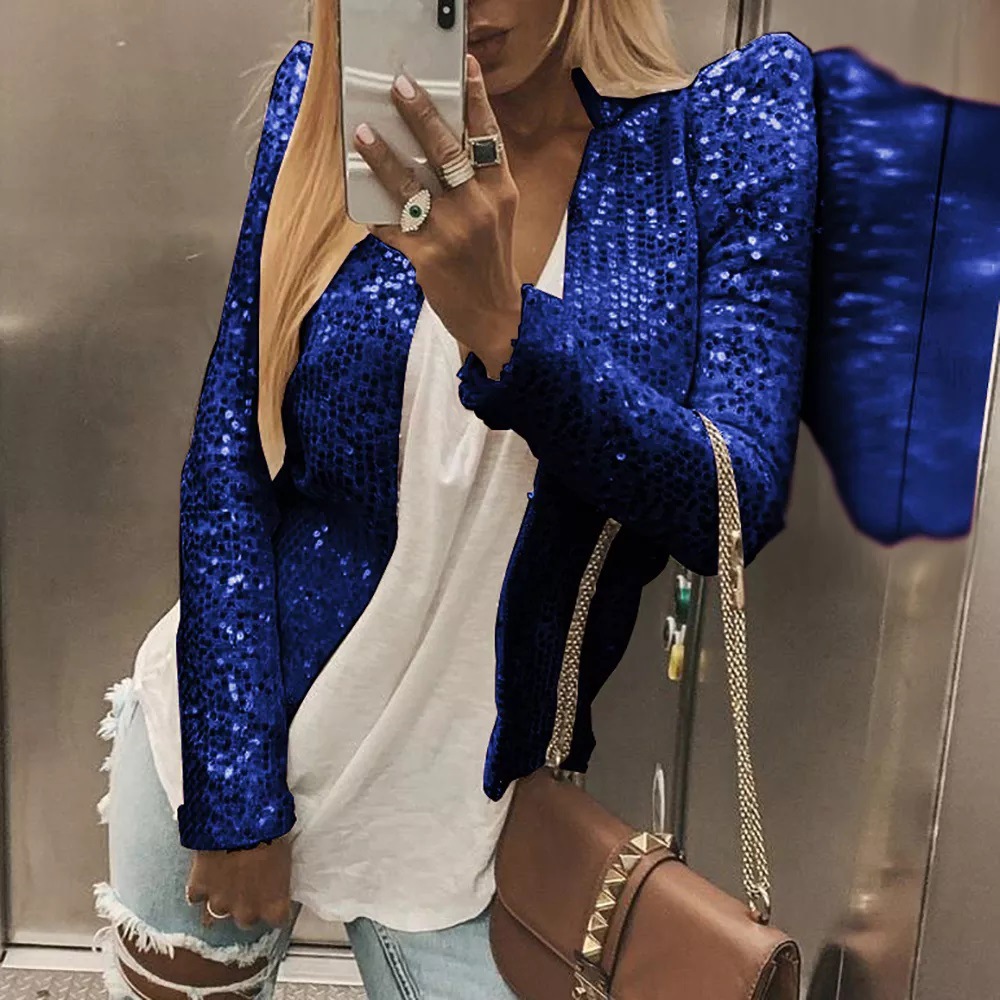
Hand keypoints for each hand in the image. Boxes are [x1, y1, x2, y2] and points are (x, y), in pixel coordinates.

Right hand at [185, 837, 292, 929]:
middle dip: (245, 907)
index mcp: (274, 906)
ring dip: (221, 898)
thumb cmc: (272, 835)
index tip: (273, 898)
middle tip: (246, 888)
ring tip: (222, 882)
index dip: (274, 906)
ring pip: (217, 913)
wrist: (241, 822)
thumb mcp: (285, 859)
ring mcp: (220, 903)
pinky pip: (195, 896)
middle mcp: (246, 912)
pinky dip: (199, 888)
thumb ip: (278, 880)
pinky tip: (204, 876)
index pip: (277, 919)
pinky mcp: (198, 889)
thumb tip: (274, 880)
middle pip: (246, 920)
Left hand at [353, 54, 522, 377]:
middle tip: (400, 86)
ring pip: (412, 185)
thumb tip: (442, 144)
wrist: (494, 314)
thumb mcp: (498, 215)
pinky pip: (393, 226)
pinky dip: (375, 213)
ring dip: (384, 157)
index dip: (476, 99)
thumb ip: (480, 181)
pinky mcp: (428, 257)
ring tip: (362, 132)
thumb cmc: (491, 260)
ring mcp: (452, 232)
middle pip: (447, 151)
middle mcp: (478, 207)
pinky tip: (361, 200)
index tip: (463, 66)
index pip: (488, 137)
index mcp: (500, 191)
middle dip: (421, 114)